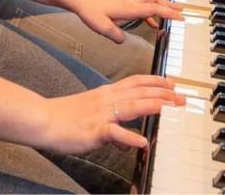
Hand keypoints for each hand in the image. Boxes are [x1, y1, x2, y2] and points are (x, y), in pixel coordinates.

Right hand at [38, 74, 183, 154]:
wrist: (42, 119)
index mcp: (105, 93)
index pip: (135, 82)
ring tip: (172, 108)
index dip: (156, 81)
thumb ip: (111, 127)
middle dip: (163, 92)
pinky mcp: (94, 130)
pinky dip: (129, 137)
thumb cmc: (64, 117)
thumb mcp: (91, 117)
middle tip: (182, 96)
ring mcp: (101, 114)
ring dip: (154, 106)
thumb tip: (125, 140)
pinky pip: (114, 133)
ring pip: (132, 106)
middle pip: (139, 92)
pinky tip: (142, 142)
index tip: (172, 81)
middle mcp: (106, 100)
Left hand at [71, 0, 182, 40]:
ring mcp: (129, 1)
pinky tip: (153, 24)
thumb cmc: (91, 12)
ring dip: (163, 6)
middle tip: (182, 12)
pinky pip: (144, 6)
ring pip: (151, 0)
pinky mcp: (125, 3)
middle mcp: (132, 2)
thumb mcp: (102, 27)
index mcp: (130, 8)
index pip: (154, 8)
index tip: (181, 17)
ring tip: (173, 15)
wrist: (82, 0)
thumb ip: (116, 35)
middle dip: (170, 5)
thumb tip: (124, 40)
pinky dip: (152, 13)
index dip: (169, 13)